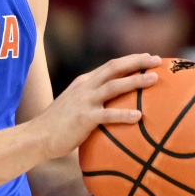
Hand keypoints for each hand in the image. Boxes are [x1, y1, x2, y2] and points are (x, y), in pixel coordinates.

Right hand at [31, 53, 160, 160]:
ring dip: (136, 81)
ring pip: (114, 86)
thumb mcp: (75, 106)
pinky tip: (139, 116)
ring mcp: (84, 101)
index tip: (149, 58)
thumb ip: (92, 103)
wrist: (37, 136)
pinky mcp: (83, 118)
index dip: (130, 60)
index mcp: (84, 83)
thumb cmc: (58, 126)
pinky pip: (107, 115)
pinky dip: (124, 115)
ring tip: (154, 79)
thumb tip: (114, 110)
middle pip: (114, 68)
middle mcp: (85, 87)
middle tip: (157, 60)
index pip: (110, 66)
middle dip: (137, 62)